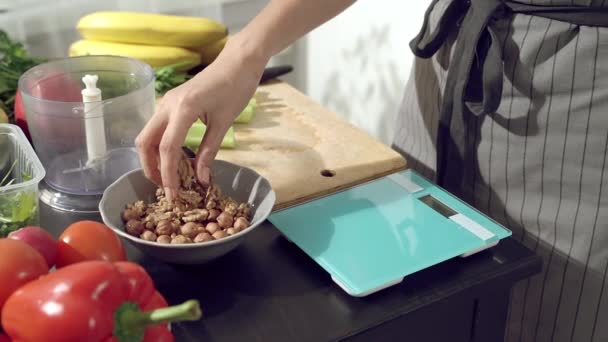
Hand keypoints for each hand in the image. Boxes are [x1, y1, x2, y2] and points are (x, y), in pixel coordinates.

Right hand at [135, 40, 266, 199]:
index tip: (173, 195)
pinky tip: (174, 159)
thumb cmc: (236, 87)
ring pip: (148, 134)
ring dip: (153, 158)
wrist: (238, 61)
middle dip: (150, 167)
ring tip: (168, 177)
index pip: (166, 148)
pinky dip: (160, 146)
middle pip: (145, 142)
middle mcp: (167, 105)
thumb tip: (200, 178)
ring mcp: (167, 103)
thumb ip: (209, 150)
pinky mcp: (171, 103)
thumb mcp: (224, 122)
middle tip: (165, 187)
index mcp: (182, 109)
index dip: (168, 174)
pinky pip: (158, 128)